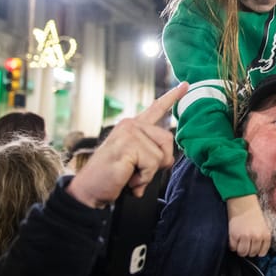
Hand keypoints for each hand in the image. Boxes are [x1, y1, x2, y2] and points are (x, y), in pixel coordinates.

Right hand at [66, 82, 188, 207]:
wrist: (89, 191)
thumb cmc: (112, 177)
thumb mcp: (136, 162)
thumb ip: (152, 152)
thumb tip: (169, 157)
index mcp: (133, 127)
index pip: (156, 108)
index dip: (172, 97)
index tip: (185, 85)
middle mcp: (131, 125)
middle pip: (168, 140)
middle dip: (159, 162)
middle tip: (137, 172)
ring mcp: (129, 133)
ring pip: (162, 154)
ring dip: (149, 172)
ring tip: (130, 175)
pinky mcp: (128, 144)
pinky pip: (153, 164)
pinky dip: (143, 178)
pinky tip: (128, 178)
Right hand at [227, 195, 270, 256]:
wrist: (243, 202)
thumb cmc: (253, 214)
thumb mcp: (264, 226)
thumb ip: (262, 238)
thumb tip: (258, 251)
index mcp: (265, 235)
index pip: (262, 253)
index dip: (257, 252)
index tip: (254, 248)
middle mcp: (256, 237)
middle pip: (252, 253)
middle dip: (248, 250)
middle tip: (245, 244)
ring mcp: (245, 237)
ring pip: (242, 252)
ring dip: (240, 250)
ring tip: (239, 243)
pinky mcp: (234, 235)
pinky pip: (233, 247)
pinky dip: (232, 245)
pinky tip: (234, 239)